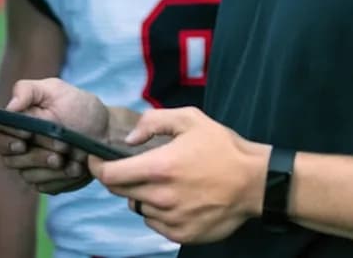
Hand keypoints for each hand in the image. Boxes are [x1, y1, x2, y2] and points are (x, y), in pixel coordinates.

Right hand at [0, 78, 108, 193]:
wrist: (105, 130)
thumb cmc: (77, 106)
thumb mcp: (55, 89)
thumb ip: (27, 90)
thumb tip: (9, 107)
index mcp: (13, 126)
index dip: (2, 140)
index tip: (26, 135)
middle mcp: (17, 150)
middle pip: (9, 161)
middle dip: (35, 154)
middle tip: (60, 147)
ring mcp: (31, 169)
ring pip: (28, 176)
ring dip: (51, 167)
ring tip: (72, 156)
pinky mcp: (47, 183)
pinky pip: (46, 186)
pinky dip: (63, 177)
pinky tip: (77, 166)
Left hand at [89, 107, 268, 243]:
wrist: (255, 182)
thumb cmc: (223, 148)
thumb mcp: (190, 119)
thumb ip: (153, 122)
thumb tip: (129, 137)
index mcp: (158, 168)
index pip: (109, 175)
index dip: (97, 166)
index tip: (96, 159)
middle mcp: (160, 197)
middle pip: (120, 192)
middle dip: (119, 177)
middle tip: (132, 167)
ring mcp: (170, 219)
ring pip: (138, 207)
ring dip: (141, 194)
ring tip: (163, 182)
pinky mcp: (181, 234)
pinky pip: (154, 223)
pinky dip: (157, 211)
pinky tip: (175, 198)